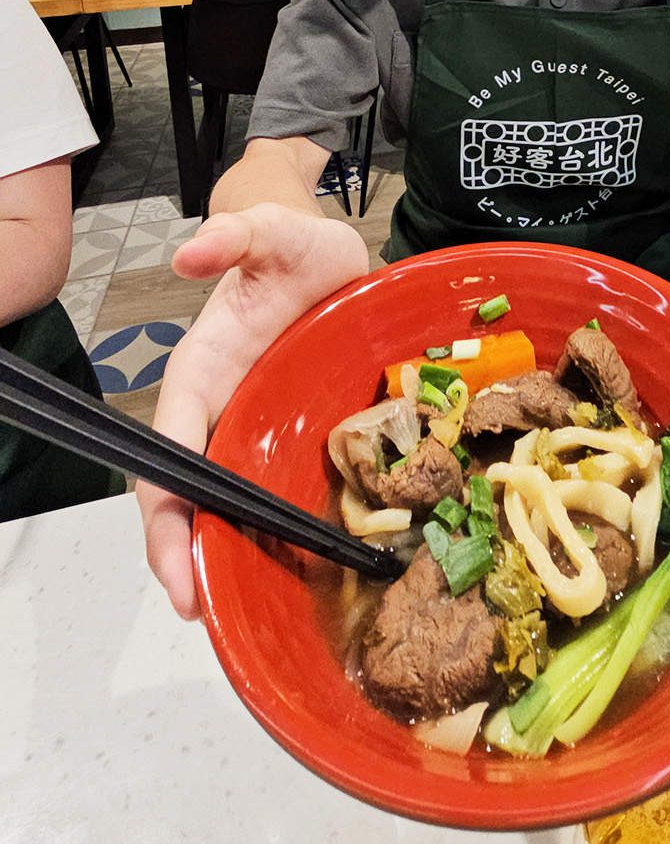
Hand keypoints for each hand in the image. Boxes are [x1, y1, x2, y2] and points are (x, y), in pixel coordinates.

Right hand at [137, 204, 369, 621]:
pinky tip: (290, 570)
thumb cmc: (295, 247)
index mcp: (202, 372)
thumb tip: (192, 251)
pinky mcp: (291, 436)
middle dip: (185, 556)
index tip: (175, 570)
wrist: (330, 253)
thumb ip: (237, 234)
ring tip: (243, 611)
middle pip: (185, 496)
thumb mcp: (274, 232)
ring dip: (225, 556)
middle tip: (203, 610)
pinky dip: (269, 533)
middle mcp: (220, 410)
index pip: (167, 453)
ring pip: (225, 504)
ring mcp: (256, 428)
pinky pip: (271, 492)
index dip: (164, 515)